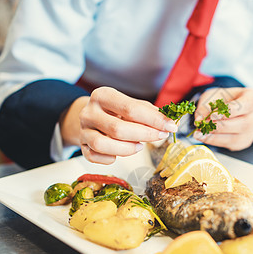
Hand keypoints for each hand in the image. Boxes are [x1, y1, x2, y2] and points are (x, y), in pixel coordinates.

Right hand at [60, 87, 177, 163]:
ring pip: (102, 144)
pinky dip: (110, 158)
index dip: (154, 119)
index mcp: (103, 95)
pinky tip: (119, 153)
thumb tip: (171, 123)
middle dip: (144, 135)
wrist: (91, 116)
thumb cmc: (116, 111)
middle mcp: (89, 112)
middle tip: (160, 136)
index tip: (171, 126)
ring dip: (126, 148)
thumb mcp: (131, 104)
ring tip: (139, 146)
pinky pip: (94, 157)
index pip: (130, 108)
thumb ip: (150, 112)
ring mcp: (83, 130)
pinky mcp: (82, 146)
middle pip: (118, 128)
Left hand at [192, 87, 252, 150]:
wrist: (227, 107)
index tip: (213, 115)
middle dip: (221, 126)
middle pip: (244, 124)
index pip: (248, 104)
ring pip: (237, 138)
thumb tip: (200, 119)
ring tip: (200, 133)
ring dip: (216, 137)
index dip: (231, 111)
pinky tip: (204, 137)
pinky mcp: (246, 141)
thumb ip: (206, 106)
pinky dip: (216, 142)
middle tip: (204, 125)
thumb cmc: (223, 99)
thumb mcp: (213, 95)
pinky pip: (232, 145)